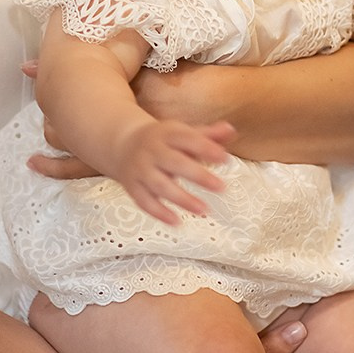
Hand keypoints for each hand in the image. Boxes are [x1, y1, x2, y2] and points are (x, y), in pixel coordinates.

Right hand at [115, 118, 234, 224]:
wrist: (122, 144)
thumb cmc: (162, 141)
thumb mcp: (182, 133)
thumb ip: (207, 135)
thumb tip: (230, 130)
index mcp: (167, 133)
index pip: (187, 138)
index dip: (206, 148)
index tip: (224, 158)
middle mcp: (152, 151)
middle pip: (174, 162)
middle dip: (197, 175)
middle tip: (220, 187)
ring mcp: (140, 169)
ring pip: (160, 185)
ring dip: (182, 199)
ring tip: (204, 210)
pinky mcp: (132, 187)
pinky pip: (144, 201)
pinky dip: (159, 213)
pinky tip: (177, 222)